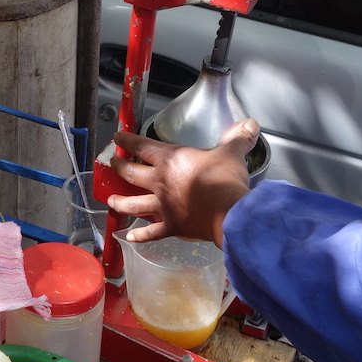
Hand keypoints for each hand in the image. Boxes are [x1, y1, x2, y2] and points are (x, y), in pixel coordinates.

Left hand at [107, 121, 259, 245]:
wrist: (230, 213)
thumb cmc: (226, 181)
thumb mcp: (232, 154)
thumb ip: (238, 138)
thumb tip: (250, 124)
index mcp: (171, 160)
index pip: (142, 146)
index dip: (127, 140)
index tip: (117, 138)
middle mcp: (160, 182)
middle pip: (131, 173)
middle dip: (119, 167)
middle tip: (112, 164)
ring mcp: (163, 206)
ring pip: (133, 204)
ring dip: (120, 202)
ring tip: (111, 200)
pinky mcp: (171, 226)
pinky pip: (151, 232)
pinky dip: (140, 236)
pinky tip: (130, 237)